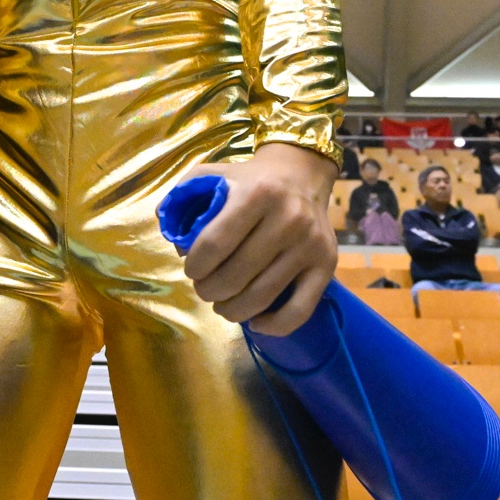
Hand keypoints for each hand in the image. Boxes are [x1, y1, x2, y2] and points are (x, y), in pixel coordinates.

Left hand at [182, 142, 338, 337]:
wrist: (302, 175)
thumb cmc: (250, 180)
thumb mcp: (214, 174)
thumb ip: (183, 196)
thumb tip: (173, 239)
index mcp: (256, 193)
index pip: (214, 245)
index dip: (195, 266)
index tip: (192, 269)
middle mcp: (288, 218)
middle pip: (236, 276)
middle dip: (210, 290)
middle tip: (205, 288)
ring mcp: (310, 244)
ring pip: (263, 296)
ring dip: (233, 310)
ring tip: (223, 305)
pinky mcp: (327, 264)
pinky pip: (300, 310)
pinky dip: (275, 326)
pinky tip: (256, 322)